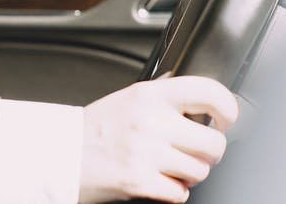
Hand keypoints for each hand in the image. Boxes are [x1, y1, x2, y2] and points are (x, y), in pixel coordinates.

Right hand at [79, 76, 238, 202]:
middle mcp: (149, 120)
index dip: (228, 109)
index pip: (208, 92)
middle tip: (190, 152)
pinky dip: (171, 192)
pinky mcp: (139, 180)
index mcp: (148, 95)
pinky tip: (154, 180)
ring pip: (200, 171)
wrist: (57, 155)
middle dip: (206, 154)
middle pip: (213, 143)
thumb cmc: (93, 130)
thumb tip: (203, 103)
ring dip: (187, 175)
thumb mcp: (127, 99)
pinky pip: (180, 193)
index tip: (225, 119)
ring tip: (164, 167)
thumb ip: (163, 99)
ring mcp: (144, 151)